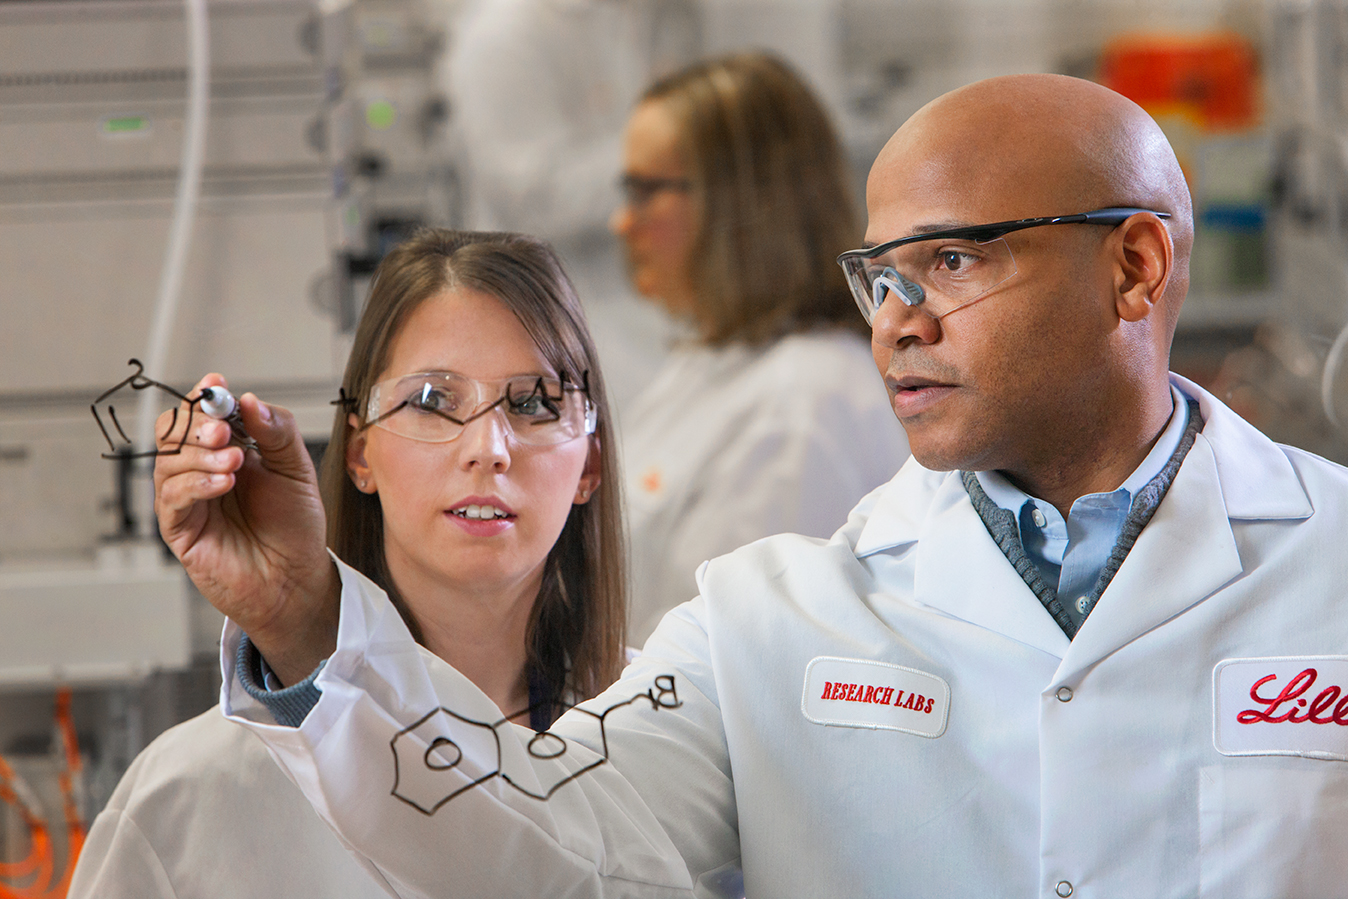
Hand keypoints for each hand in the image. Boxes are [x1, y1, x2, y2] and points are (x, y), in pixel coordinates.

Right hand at [153, 374, 338, 684]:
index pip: (202, 413)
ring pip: (168, 460)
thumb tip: (250, 399)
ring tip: (236, 463)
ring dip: (200, 455)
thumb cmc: (295, 527)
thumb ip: (277, 432)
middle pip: (173, 430)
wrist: (295, 578)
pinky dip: (195, 483)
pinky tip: (224, 483)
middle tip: (224, 432)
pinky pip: (172, 497)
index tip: (216, 383)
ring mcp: (188, 498)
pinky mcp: (180, 528)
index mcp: (229, 449)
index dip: (205, 396)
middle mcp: (201, 469)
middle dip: (196, 424)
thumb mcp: (296, 470)